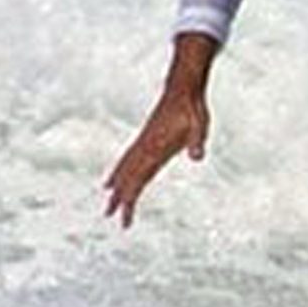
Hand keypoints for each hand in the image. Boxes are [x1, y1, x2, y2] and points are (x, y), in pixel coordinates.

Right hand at [104, 34, 216, 227]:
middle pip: (128, 177)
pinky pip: (129, 157)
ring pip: (126, 167)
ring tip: (108, 199)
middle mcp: (144, 148)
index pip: (138, 180)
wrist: (182, 90)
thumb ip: (197, 141)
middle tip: (108, 215)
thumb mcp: (199, 126)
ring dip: (117, 184)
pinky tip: (119, 174)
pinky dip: (121, 168)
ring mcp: (143, 142)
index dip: (130, 198)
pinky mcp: (146, 137)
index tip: (123, 216)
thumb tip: (197, 156)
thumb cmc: (192, 109)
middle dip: (119, 197)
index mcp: (155, 150)